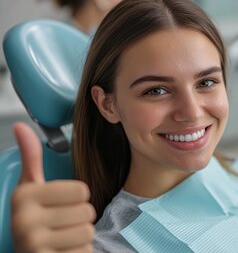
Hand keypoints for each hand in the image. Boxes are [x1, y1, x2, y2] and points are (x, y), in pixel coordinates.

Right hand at [11, 122, 95, 251]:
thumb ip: (31, 158)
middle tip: (62, 225)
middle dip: (80, 219)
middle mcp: (24, 221)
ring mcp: (33, 245)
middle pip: (87, 211)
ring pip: (88, 232)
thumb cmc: (35, 221)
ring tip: (62, 239)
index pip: (81, 191)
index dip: (77, 199)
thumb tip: (21, 126)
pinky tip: (62, 252)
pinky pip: (84, 251)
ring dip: (80, 237)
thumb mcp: (30, 188)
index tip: (60, 206)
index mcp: (24, 196)